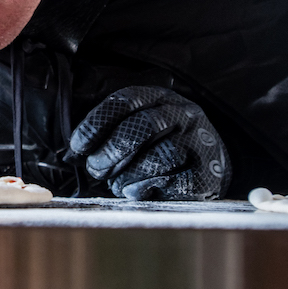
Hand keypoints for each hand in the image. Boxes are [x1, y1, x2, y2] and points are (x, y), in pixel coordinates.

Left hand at [67, 86, 229, 199]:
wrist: (212, 162)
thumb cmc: (160, 144)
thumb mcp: (139, 124)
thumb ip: (112, 129)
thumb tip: (75, 150)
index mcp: (159, 97)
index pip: (124, 100)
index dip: (97, 122)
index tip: (78, 146)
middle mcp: (182, 113)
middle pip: (141, 127)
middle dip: (111, 151)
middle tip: (95, 168)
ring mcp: (199, 140)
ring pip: (159, 156)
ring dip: (128, 174)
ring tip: (116, 184)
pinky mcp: (210, 171)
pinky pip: (177, 182)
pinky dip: (150, 189)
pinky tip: (138, 191)